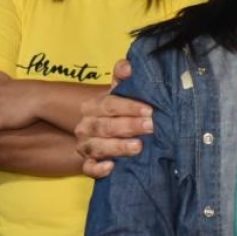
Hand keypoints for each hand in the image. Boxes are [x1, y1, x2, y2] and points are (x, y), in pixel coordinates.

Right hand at [75, 60, 150, 178]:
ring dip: (117, 147)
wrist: (109, 131)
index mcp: (93, 106)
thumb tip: (128, 66)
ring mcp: (85, 146)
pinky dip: (97, 169)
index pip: (109, 104)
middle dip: (128, 126)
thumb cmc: (121, 110)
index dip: (129, 107)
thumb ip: (124, 76)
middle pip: (105, 126)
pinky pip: (88, 168)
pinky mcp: (88, 164)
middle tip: (151, 127)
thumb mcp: (122, 92)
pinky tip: (111, 167)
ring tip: (138, 146)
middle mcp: (86, 126)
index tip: (150, 110)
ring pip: (97, 147)